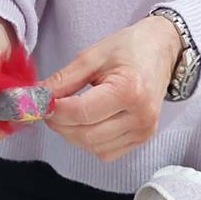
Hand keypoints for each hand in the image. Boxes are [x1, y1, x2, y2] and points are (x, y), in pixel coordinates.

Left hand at [42, 16, 181, 161]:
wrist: (162, 50)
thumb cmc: (129, 47)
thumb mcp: (93, 55)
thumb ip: (64, 79)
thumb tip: (38, 96)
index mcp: (129, 90)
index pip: (82, 112)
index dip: (55, 111)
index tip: (39, 102)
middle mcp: (140, 116)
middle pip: (86, 135)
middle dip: (59, 124)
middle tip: (46, 108)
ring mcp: (144, 131)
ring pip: (94, 147)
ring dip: (72, 134)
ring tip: (65, 112)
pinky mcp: (143, 138)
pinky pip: (107, 152)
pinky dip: (89, 141)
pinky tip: (84, 122)